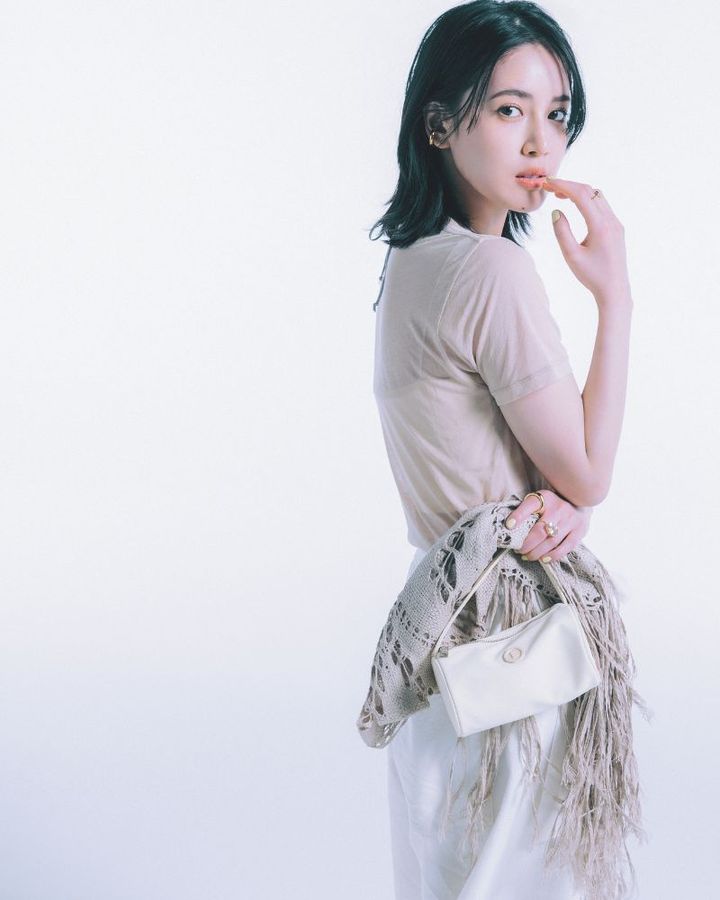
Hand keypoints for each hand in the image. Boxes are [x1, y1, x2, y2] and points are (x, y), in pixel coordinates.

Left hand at [504, 490, 592, 562]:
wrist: (578, 500)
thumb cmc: (551, 504)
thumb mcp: (538, 500)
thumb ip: (525, 510)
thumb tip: (509, 526)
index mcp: (546, 498)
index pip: (530, 505)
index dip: (518, 516)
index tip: (508, 526)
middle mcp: (559, 508)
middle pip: (540, 530)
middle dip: (526, 544)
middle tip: (518, 550)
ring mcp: (571, 520)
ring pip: (552, 541)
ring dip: (537, 552)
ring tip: (527, 556)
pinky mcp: (580, 531)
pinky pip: (566, 547)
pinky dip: (553, 556)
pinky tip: (543, 559)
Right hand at [542, 176, 631, 306]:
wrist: (614, 289)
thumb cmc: (591, 276)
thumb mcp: (571, 256)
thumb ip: (562, 232)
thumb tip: (557, 212)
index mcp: (600, 226)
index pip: (581, 195)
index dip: (563, 185)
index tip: (548, 182)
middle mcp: (611, 220)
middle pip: (590, 191)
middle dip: (569, 185)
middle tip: (550, 186)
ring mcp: (616, 223)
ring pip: (597, 196)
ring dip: (579, 191)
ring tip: (560, 195)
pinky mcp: (617, 227)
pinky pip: (602, 205)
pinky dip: (587, 200)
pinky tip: (575, 205)